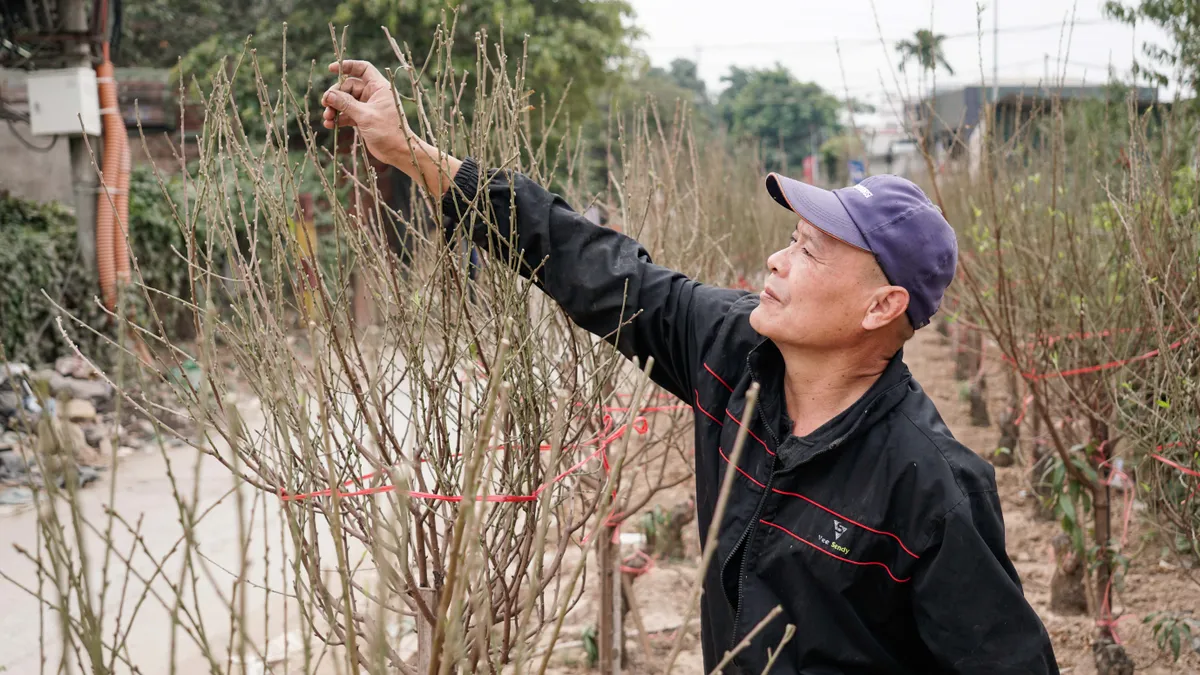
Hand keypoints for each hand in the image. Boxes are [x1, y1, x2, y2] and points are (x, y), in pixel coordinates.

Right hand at [321, 59, 461, 194]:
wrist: (399, 153)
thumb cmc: (388, 131)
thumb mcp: (365, 116)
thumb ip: (346, 104)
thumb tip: (328, 95)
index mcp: (379, 87)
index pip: (363, 69)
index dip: (348, 66)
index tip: (331, 69)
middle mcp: (374, 95)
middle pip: (349, 86)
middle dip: (336, 94)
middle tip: (325, 103)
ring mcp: (368, 107)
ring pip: (346, 101)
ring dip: (335, 108)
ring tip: (327, 117)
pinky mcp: (363, 119)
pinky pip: (347, 114)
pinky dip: (339, 118)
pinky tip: (330, 125)